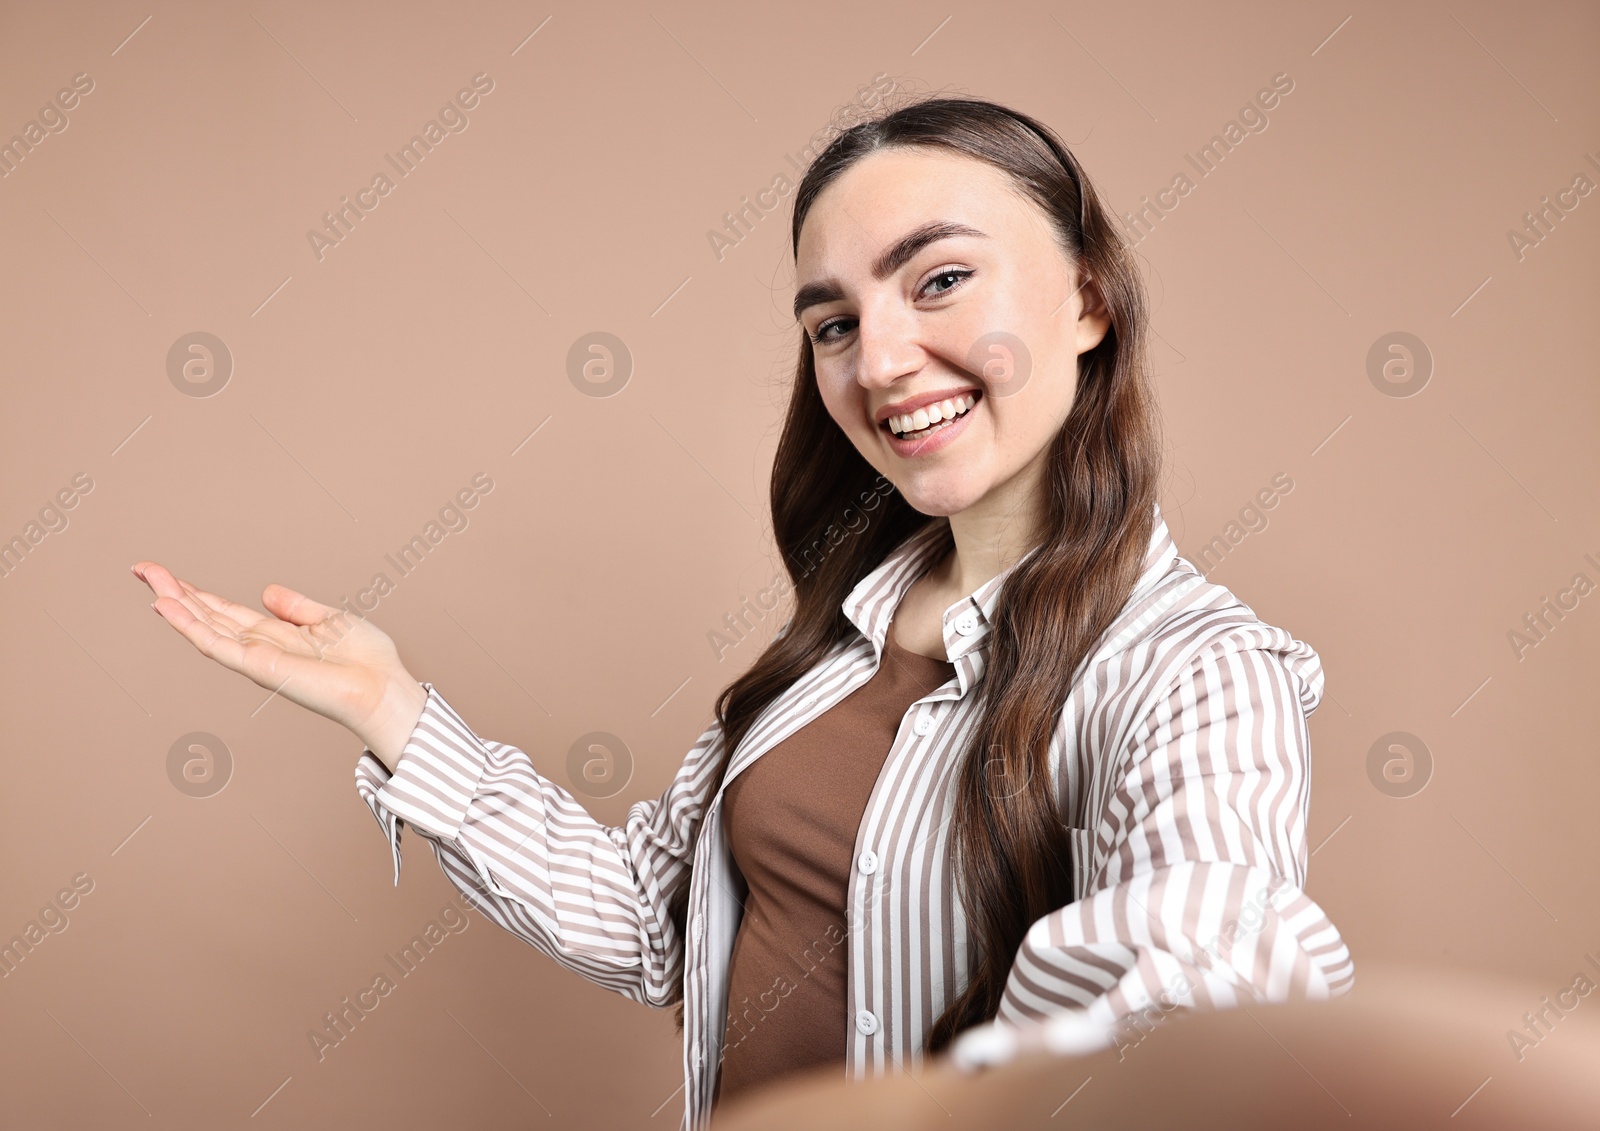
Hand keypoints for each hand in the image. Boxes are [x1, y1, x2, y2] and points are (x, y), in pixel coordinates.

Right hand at [132, 561, 428, 769]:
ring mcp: (256, 659)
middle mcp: (260, 648)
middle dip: (175, 593)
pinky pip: (218, 645)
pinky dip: (191, 627)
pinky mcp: (259, 667)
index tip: (167, 574)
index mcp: (275, 636)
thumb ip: (296, 607)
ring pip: (204, 629)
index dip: (197, 594)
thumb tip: (266, 591)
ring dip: (175, 605)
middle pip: (207, 617)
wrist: (382, 687)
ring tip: (148, 581)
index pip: (225, 612)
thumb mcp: (329, 620)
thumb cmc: (366, 661)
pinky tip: (169, 608)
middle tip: (142, 568)